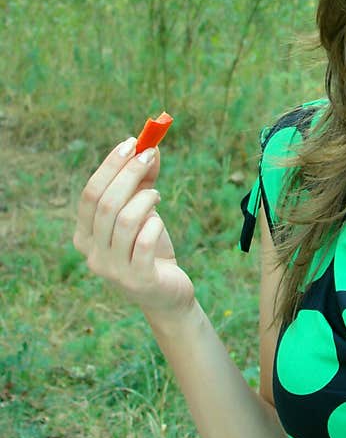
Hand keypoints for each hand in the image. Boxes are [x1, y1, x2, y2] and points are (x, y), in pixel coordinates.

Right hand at [73, 137, 193, 317]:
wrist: (168, 293)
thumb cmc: (152, 248)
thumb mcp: (145, 213)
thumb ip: (144, 181)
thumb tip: (151, 147)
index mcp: (85, 236)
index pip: (89, 195)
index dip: (109, 167)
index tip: (131, 144)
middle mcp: (92, 254)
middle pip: (105, 204)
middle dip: (129, 173)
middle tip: (149, 154)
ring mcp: (113, 270)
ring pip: (124, 220)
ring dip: (145, 198)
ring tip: (157, 194)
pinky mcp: (138, 280)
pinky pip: (144, 241)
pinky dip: (154, 224)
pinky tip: (160, 222)